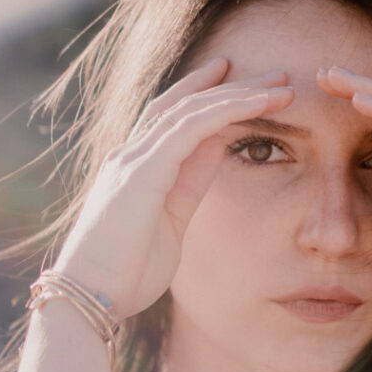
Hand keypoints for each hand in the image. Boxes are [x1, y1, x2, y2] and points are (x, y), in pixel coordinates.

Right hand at [52, 58, 293, 318]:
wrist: (90, 297)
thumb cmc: (126, 274)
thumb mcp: (171, 223)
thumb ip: (190, 184)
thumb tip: (217, 150)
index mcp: (135, 169)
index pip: (173, 118)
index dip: (208, 96)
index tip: (243, 82)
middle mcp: (130, 155)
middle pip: (184, 104)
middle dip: (231, 86)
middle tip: (276, 74)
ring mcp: (134, 159)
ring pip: (192, 108)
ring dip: (240, 93)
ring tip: (281, 84)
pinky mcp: (143, 170)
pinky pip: (193, 127)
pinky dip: (229, 110)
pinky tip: (260, 104)